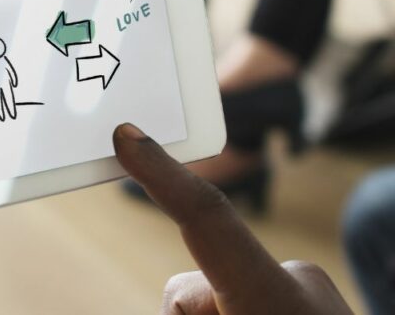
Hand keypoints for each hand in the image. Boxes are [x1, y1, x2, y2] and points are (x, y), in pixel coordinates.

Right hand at [113, 124, 352, 314]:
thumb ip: (190, 307)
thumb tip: (178, 297)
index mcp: (276, 301)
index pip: (209, 219)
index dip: (163, 176)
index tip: (127, 135)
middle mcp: (294, 284)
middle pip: (189, 293)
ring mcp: (304, 293)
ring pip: (210, 304)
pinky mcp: (307, 300)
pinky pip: (239, 304)